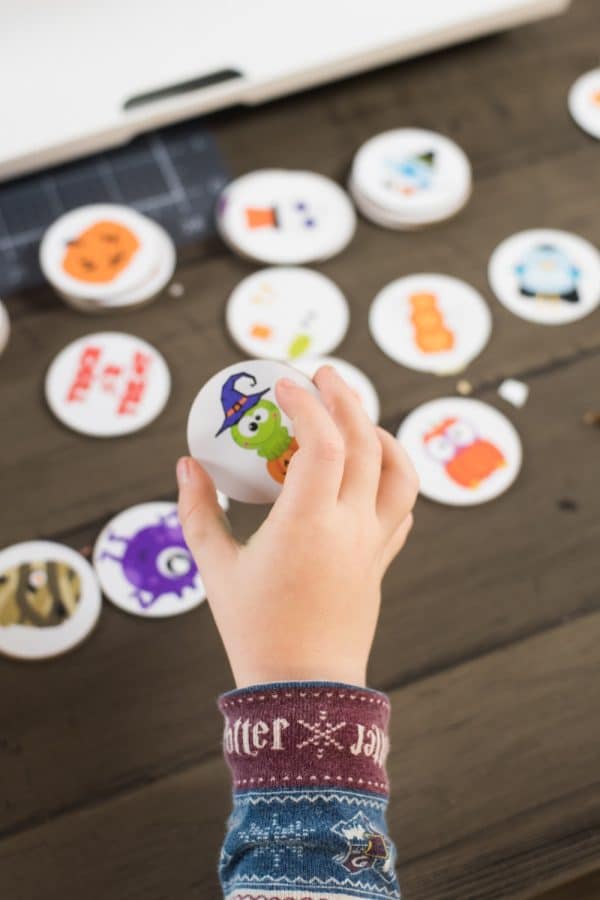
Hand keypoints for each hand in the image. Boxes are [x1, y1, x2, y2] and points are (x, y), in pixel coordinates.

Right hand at [177, 366, 417, 687]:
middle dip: (346, 399)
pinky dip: (393, 476)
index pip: (323, 441)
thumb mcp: (215, 568)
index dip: (307, 403)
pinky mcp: (382, 561)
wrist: (303, 689)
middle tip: (325, 375)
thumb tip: (186, 465)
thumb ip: (198, 511)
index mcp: (308, 523)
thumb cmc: (254, 630)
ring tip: (356, 417)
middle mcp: (350, 526)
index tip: (286, 383)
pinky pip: (402, 507)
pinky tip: (371, 471)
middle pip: (364, 443)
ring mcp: (373, 544)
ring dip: (380, 433)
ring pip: (398, 472)